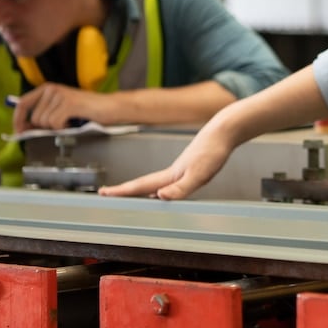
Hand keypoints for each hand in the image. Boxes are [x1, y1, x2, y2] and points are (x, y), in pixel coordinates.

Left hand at [13, 83, 107, 130]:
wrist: (110, 107)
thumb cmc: (87, 110)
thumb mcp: (61, 108)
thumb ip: (44, 113)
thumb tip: (25, 127)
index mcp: (47, 88)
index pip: (23, 103)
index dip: (18, 119)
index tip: (19, 131)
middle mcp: (52, 89)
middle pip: (34, 118)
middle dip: (44, 127)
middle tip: (59, 126)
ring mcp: (60, 95)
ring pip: (45, 122)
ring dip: (57, 127)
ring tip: (69, 122)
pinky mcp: (69, 104)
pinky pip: (55, 123)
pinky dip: (64, 128)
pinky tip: (73, 123)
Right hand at [98, 121, 232, 198]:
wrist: (224, 131)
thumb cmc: (213, 151)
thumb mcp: (200, 174)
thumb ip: (181, 188)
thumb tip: (160, 196)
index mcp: (170, 175)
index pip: (141, 186)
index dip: (122, 191)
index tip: (103, 193)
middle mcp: (171, 172)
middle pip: (142, 184)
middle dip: (124, 190)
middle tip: (106, 194)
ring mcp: (179, 169)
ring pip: (154, 183)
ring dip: (139, 189)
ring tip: (127, 196)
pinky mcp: (189, 167)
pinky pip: (166, 181)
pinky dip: (157, 188)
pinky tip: (161, 192)